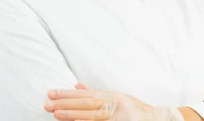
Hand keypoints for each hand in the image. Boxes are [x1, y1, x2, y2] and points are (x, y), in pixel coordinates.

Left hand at [44, 83, 183, 120]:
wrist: (156, 118)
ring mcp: (116, 115)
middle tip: (47, 103)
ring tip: (56, 113)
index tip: (51, 93)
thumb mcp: (117, 97)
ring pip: (92, 114)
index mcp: (110, 96)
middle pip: (86, 103)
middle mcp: (113, 103)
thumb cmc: (135, 109)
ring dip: (73, 114)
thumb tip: (77, 86)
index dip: (67, 94)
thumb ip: (96, 93)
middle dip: (65, 103)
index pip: (85, 94)